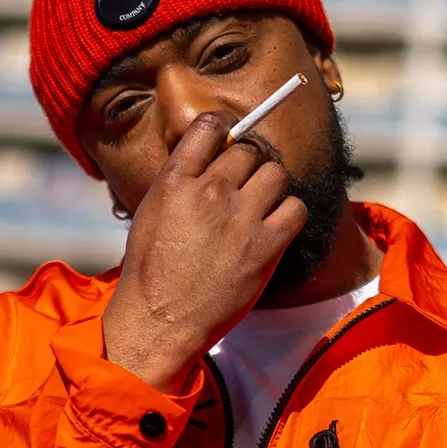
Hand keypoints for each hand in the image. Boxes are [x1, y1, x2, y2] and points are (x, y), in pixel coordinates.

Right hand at [102, 111, 306, 392]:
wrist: (160, 320)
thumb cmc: (150, 272)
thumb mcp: (151, 214)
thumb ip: (179, 183)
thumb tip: (207, 163)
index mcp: (175, 181)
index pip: (209, 127)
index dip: (223, 133)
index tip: (226, 146)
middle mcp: (210, 191)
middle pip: (248, 151)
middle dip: (247, 167)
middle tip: (242, 190)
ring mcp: (240, 217)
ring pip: (275, 173)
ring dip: (271, 187)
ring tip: (259, 208)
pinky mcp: (265, 245)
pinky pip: (296, 208)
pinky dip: (289, 213)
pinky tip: (275, 227)